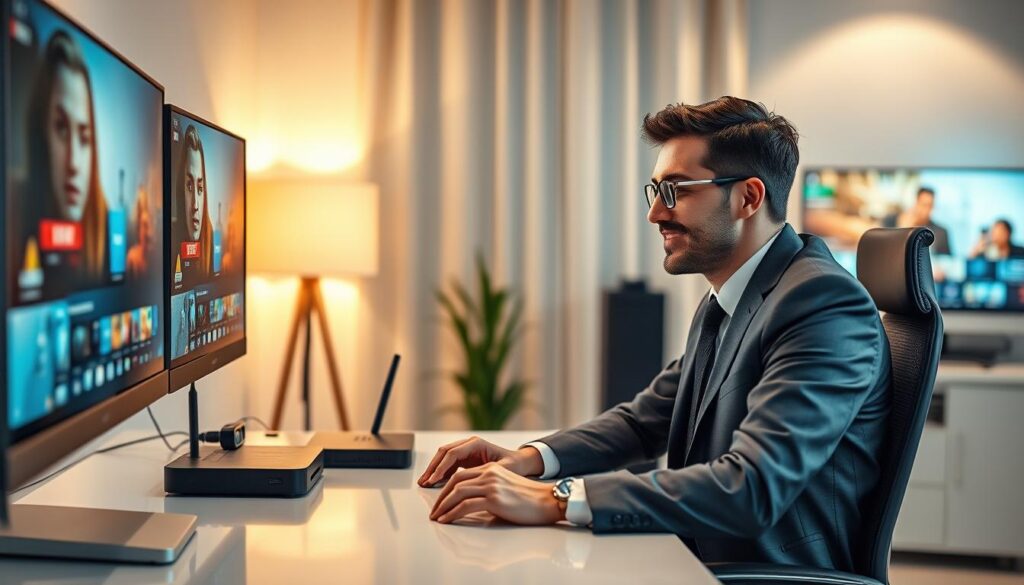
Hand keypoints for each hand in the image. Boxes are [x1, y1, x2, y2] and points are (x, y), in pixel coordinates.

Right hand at [417, 436, 542, 486]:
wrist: (521, 463)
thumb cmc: (514, 465)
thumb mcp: (503, 469)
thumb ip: (485, 473)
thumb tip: (469, 481)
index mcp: (476, 444)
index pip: (453, 453)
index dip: (441, 467)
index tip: (433, 480)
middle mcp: (469, 444)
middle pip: (444, 453)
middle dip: (432, 468)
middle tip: (424, 482)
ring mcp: (466, 450)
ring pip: (443, 458)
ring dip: (434, 470)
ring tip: (424, 484)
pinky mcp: (465, 459)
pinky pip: (448, 464)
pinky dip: (440, 473)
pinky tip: (435, 484)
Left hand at [429, 462, 563, 524]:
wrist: (547, 501)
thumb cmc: (529, 499)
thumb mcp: (505, 487)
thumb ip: (488, 489)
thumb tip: (471, 502)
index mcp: (491, 469)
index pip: (460, 475)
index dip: (446, 488)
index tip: (440, 501)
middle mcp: (489, 473)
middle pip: (455, 481)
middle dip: (440, 497)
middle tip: (434, 510)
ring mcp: (491, 485)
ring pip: (457, 492)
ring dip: (443, 506)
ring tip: (437, 517)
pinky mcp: (494, 499)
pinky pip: (465, 505)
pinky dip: (452, 513)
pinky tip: (447, 520)